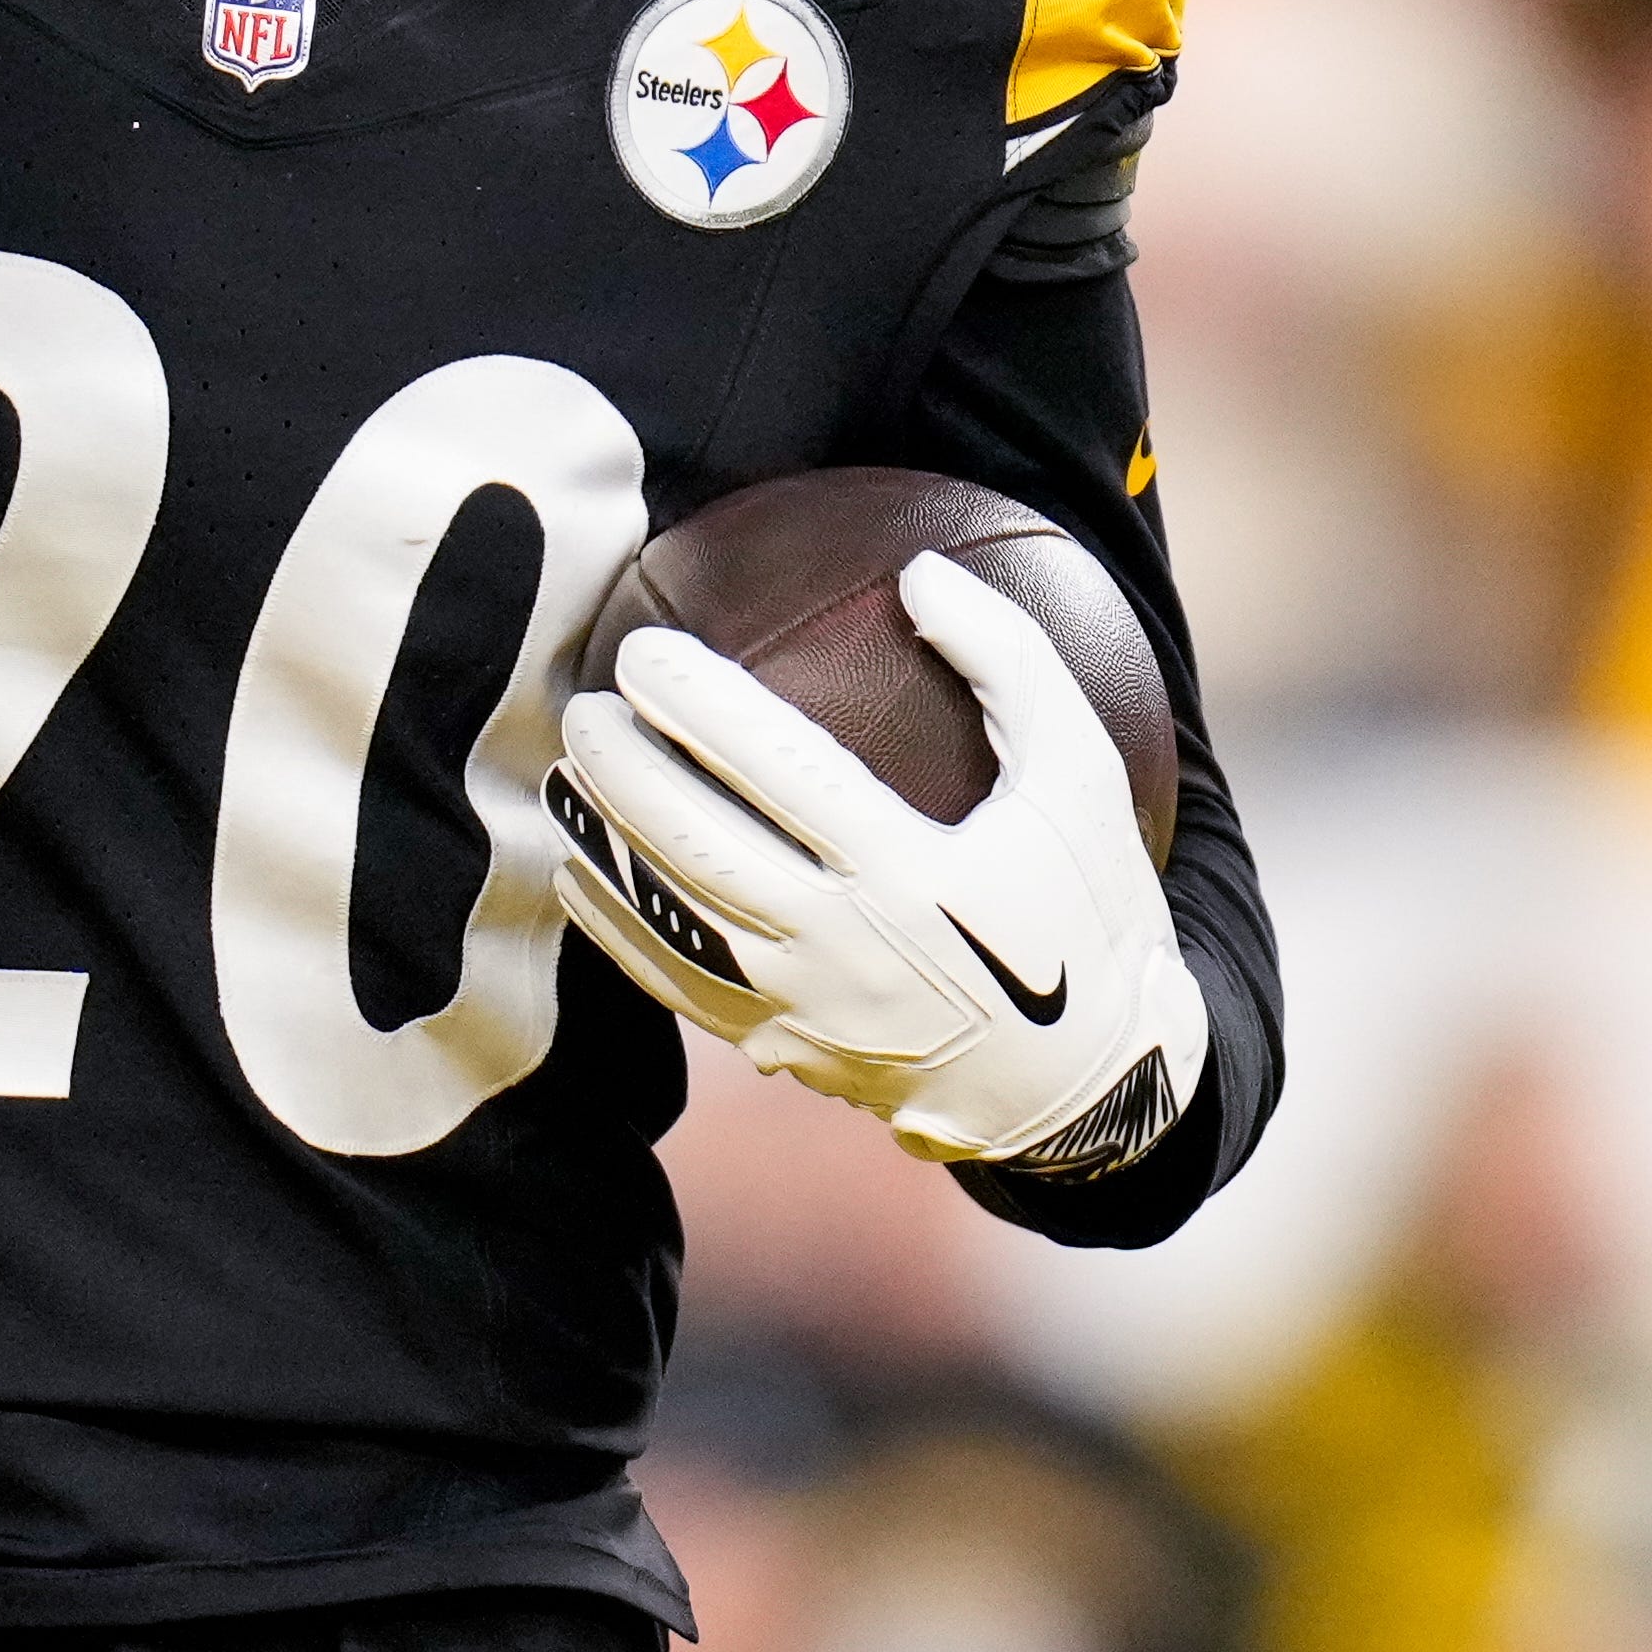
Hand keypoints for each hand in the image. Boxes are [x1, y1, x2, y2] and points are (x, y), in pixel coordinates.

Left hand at [550, 551, 1202, 1167]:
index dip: (700, 707)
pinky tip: (581, 873)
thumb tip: (920, 572)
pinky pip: (673, 984)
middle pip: (697, 846)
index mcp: (912, 873)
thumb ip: (1008, 663)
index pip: (778, 773)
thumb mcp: (1078, 776)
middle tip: (582, 708)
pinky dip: (617, 926)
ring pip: (668, 917)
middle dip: (623, 770)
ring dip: (603, 841)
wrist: (1088, 1079)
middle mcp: (844, 946)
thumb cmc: (1085, 906)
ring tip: (563, 776)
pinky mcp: (782, 1049)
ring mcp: (803, 1008)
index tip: (645, 652)